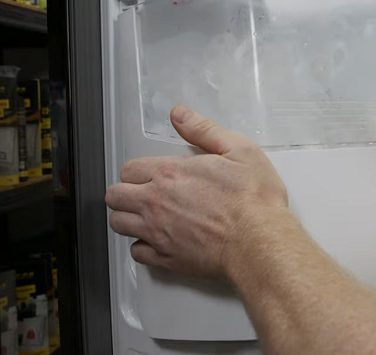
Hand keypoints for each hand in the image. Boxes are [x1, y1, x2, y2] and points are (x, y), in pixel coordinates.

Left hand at [105, 106, 289, 278]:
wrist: (260, 241)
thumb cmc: (254, 199)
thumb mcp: (239, 150)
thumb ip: (204, 130)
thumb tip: (180, 115)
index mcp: (170, 173)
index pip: (129, 170)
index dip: (138, 171)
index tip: (152, 175)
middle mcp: (156, 202)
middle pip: (115, 196)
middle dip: (125, 193)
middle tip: (142, 195)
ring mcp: (158, 233)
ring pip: (118, 224)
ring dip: (128, 218)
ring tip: (146, 217)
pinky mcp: (167, 259)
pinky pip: (136, 253)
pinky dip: (143, 247)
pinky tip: (158, 241)